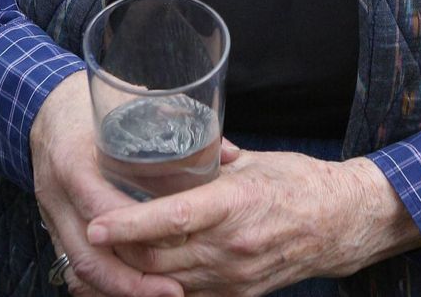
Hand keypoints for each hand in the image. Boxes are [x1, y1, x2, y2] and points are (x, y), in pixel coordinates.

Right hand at [30, 71, 184, 296]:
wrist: (45, 108)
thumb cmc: (93, 102)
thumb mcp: (130, 105)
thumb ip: (177, 125)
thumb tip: (229, 154)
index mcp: (74, 160)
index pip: (103, 207)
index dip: (139, 231)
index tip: (175, 242)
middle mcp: (57, 194)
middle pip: (90, 253)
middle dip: (131, 281)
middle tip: (174, 291)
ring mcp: (52, 215)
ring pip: (80, 268)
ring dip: (119, 290)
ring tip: (160, 296)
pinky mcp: (53, 228)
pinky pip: (75, 265)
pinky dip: (103, 284)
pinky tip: (132, 290)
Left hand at [85, 148, 420, 295]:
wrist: (339, 225)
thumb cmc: (298, 182)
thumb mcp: (254, 160)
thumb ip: (212, 157)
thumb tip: (179, 140)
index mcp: (236, 204)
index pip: (174, 219)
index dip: (130, 226)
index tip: (96, 222)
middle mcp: (232, 247)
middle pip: (159, 260)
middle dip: (116, 254)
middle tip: (81, 240)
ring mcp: (234, 277)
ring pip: (166, 283)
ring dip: (129, 277)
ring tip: (92, 263)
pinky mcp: (237, 294)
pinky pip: (186, 294)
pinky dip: (157, 287)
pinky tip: (133, 280)